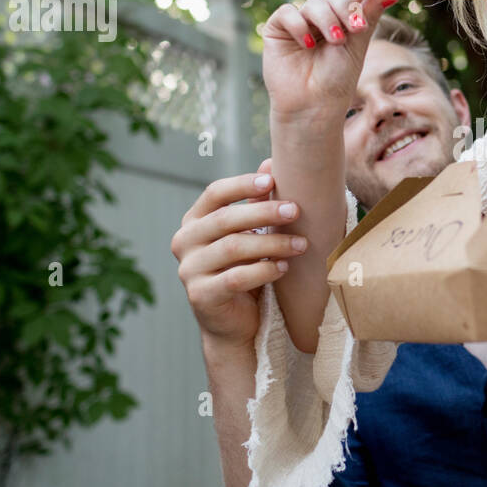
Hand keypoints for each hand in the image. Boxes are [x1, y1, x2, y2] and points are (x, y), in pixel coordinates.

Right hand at [171, 158, 307, 347]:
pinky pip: (235, 278)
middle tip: (295, 210)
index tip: (271, 181)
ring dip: (272, 243)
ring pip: (233, 248)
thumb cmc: (244, 270)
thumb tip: (272, 162)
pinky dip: (263, 271)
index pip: (214, 193)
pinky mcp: (201, 296)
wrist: (233, 324)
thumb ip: (256, 201)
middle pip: (225, 219)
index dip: (242, 185)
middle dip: (264, 212)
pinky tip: (284, 267)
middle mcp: (185, 242)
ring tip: (301, 244)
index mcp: (195, 221)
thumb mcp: (251, 234)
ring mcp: (189, 270)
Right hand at [259, 0, 398, 123]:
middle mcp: (324, 16)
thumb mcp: (358, 44)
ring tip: (335, 42)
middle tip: (357, 27)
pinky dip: (299, 25)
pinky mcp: (278, 28)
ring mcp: (301, 21)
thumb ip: (370, 14)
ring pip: (314, 3)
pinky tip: (308, 45)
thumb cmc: (338, 79)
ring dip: (327, 20)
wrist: (314, 105)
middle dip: (347, 8)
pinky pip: (288, 13)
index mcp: (345, 18)